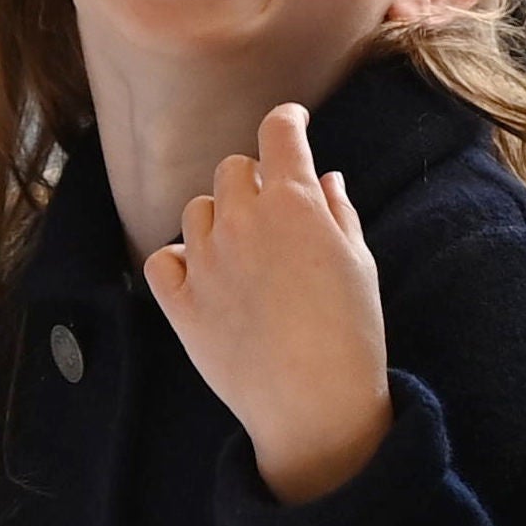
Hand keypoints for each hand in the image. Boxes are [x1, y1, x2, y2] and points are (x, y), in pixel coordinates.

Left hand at [146, 103, 390, 503]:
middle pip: (233, 169)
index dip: (287, 120)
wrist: (314, 405)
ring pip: (197, 210)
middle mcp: (242, 221)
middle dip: (254, 179)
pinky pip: (165, 260)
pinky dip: (180, 260)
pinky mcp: (181, 303)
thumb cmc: (351, 332)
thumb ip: (337, 211)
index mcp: (293, 203)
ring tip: (242, 249)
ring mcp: (206, 261)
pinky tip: (202, 274)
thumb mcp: (360, 262)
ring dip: (219, 217)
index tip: (291, 122)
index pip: (278, 133)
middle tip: (273, 207)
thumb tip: (323, 179)